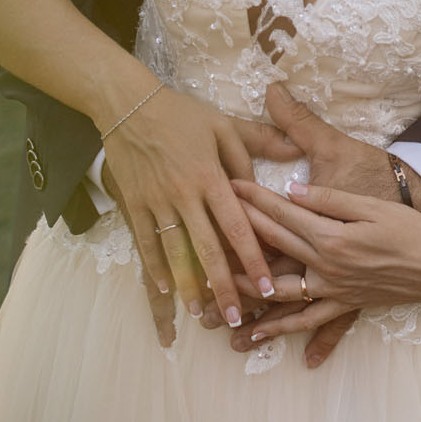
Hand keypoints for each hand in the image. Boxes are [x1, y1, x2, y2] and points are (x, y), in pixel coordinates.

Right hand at [103, 88, 299, 343]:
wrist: (128, 104)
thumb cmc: (181, 113)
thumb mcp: (223, 123)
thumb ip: (259, 141)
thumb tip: (292, 153)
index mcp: (211, 176)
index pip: (237, 226)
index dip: (253, 258)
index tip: (266, 286)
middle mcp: (184, 194)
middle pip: (207, 249)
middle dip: (224, 286)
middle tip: (238, 317)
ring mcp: (156, 201)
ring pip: (175, 252)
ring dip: (189, 285)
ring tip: (203, 313)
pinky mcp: (134, 203)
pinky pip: (145, 241)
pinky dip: (155, 267)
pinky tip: (165, 288)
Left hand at [217, 83, 420, 366]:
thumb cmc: (411, 230)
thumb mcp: (371, 205)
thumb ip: (329, 198)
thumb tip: (291, 188)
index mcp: (331, 237)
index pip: (281, 213)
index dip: (253, 198)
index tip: (228, 185)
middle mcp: (326, 267)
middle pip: (273, 250)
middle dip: (238, 237)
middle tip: (208, 235)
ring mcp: (334, 290)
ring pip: (280, 293)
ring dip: (248, 294)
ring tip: (218, 300)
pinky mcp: (344, 304)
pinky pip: (309, 321)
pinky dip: (285, 331)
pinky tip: (261, 339)